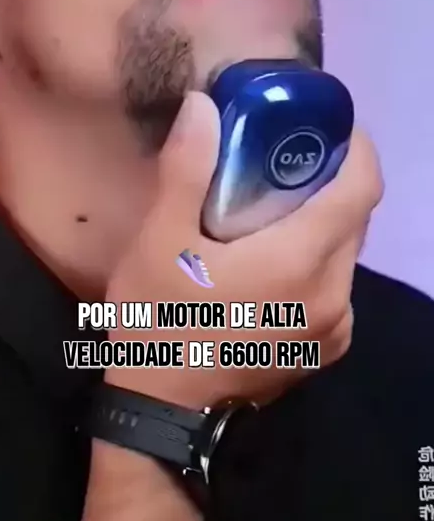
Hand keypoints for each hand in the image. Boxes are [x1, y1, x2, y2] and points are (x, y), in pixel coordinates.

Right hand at [105, 91, 382, 408]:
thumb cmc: (160, 322)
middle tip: (285, 159)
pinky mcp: (325, 350)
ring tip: (275, 210)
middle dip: (332, 180)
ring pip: (347, 255)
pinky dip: (318, 262)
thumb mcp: (160, 243)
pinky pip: (337, 288)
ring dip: (324, 223)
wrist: (163, 414)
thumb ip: (186, 171)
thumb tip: (204, 106)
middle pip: (356, 219)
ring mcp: (334, 328)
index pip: (361, 188)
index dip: (355, 147)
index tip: (326, 124)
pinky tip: (276, 262)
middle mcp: (334, 294)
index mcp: (302, 262)